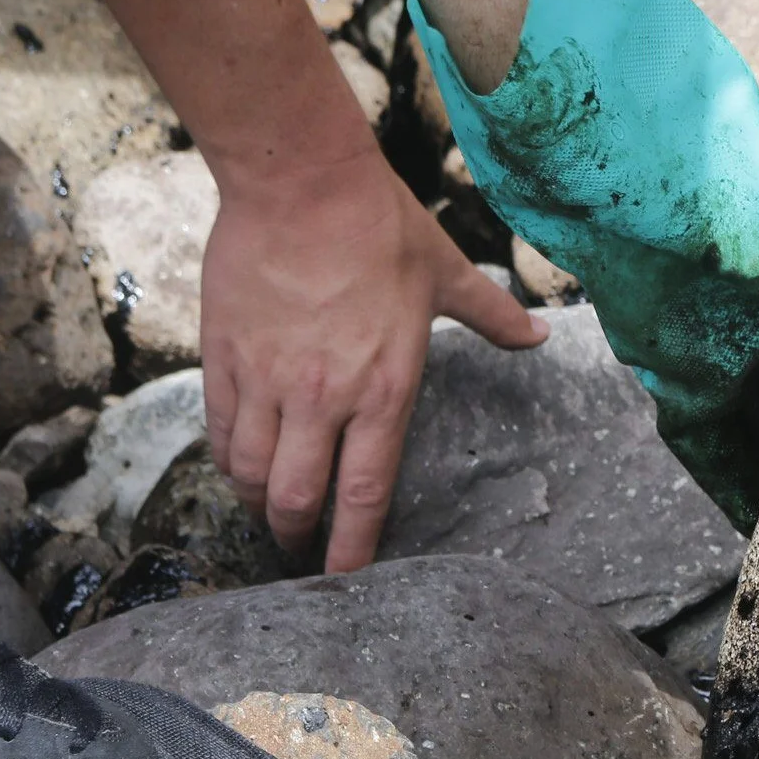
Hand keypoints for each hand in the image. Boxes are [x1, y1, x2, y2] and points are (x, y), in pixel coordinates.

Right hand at [199, 149, 547, 572]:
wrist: (299, 182)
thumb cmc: (379, 227)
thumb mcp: (446, 274)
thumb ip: (493, 316)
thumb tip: (540, 334)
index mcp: (383, 390)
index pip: (365, 492)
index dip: (353, 546)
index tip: (347, 577)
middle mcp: (322, 396)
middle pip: (296, 497)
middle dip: (297, 534)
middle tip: (300, 546)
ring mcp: (267, 378)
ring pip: (248, 471)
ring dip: (256, 500)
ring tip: (267, 506)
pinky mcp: (223, 355)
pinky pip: (218, 427)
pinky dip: (227, 456)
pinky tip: (238, 461)